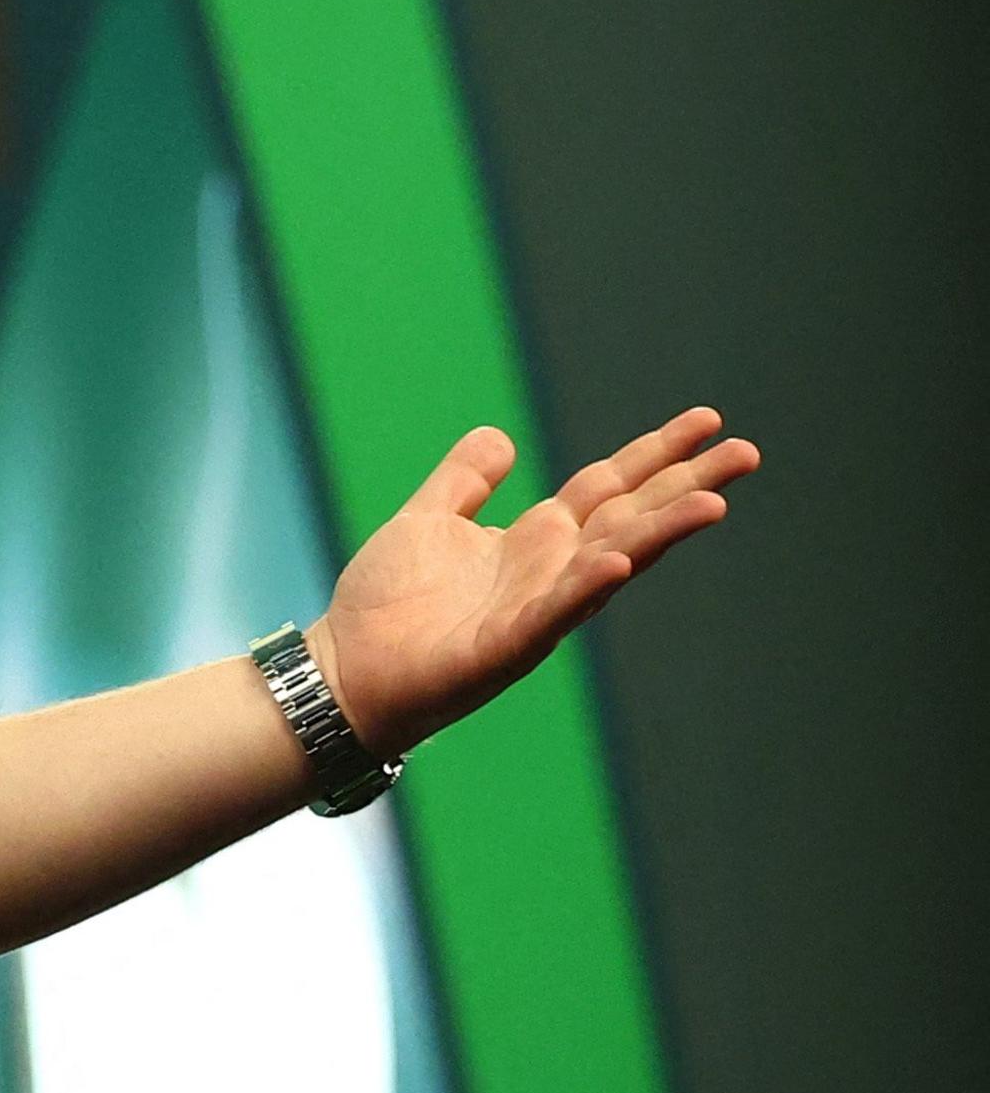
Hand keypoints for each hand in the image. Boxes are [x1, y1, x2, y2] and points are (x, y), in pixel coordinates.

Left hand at [313, 408, 758, 755]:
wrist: (344, 671)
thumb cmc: (384, 605)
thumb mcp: (425, 519)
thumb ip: (464, 480)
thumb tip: (502, 436)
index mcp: (534, 539)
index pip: (609, 486)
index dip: (655, 453)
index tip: (708, 421)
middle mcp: (548, 571)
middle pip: (630, 517)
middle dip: (686, 485)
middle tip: (747, 453)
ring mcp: (534, 611)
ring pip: (609, 564)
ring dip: (658, 535)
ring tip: (711, 504)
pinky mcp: (504, 648)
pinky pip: (553, 615)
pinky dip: (584, 589)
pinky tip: (616, 564)